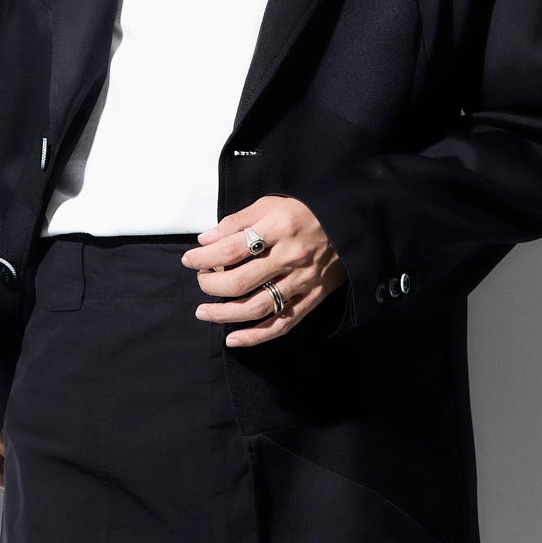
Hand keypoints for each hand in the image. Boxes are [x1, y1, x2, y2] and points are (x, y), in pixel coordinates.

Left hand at [180, 194, 346, 345]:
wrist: (351, 223)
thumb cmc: (306, 210)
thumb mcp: (272, 203)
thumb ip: (237, 221)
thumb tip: (205, 240)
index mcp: (278, 227)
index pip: (231, 249)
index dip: (204, 257)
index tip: (189, 260)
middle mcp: (290, 257)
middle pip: (240, 282)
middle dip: (211, 285)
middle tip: (200, 281)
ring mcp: (302, 281)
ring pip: (257, 307)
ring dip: (225, 314)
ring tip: (204, 313)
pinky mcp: (313, 298)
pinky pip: (282, 323)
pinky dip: (256, 336)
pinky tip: (234, 339)